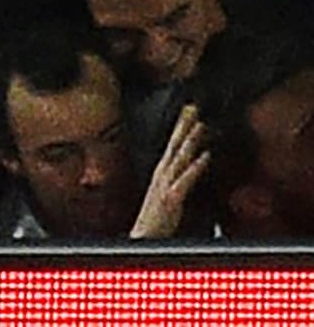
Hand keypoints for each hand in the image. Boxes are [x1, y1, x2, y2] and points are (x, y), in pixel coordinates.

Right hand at [130, 103, 208, 237]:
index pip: (172, 145)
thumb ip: (176, 183)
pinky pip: (186, 179)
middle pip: (174, 145)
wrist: (142, 240)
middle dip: (184, 125)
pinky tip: (206, 156)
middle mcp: (162, 174)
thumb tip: (188, 171)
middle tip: (194, 107)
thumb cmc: (155, 222)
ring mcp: (166, 185)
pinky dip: (196, 166)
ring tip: (202, 124)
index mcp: (161, 173)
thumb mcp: (164, 197)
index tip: (190, 110)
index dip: (181, 127)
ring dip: (191, 140)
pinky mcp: (172, 198)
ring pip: (180, 158)